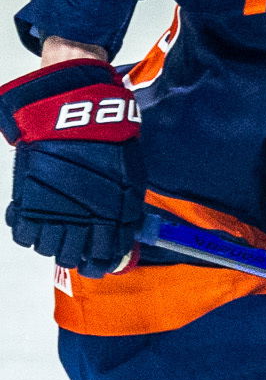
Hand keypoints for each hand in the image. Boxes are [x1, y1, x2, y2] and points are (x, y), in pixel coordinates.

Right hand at [0, 56, 145, 275]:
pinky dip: (28, 232)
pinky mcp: (27, 200)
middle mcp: (79, 219)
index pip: (104, 255)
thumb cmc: (108, 143)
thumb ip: (124, 209)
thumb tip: (123, 232)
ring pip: (45, 247)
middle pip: (70, 257)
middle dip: (74, 256)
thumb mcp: (129, 178)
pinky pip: (22, 232)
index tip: (99, 263)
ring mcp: (50, 211)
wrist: (72, 116)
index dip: (101, 263)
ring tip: (56, 232)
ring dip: (51, 244)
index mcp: (111, 216)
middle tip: (75, 247)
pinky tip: (36, 223)